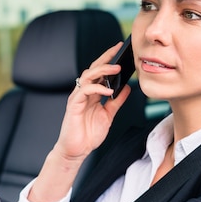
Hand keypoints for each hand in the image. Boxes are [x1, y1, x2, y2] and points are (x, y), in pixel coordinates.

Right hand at [26, 42, 131, 201]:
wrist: (76, 151)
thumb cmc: (88, 134)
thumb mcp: (108, 115)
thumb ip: (116, 101)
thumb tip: (127, 88)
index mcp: (91, 93)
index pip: (100, 72)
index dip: (109, 60)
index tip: (121, 50)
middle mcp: (83, 92)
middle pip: (93, 69)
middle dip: (105, 58)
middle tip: (118, 50)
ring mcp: (77, 97)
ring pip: (87, 76)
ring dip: (102, 70)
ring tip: (116, 68)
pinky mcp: (73, 105)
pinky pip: (84, 91)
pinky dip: (97, 88)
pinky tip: (108, 90)